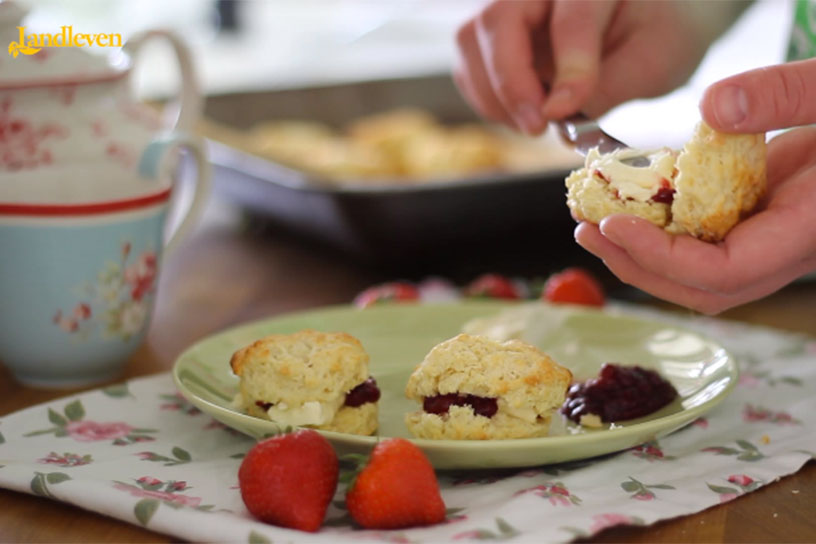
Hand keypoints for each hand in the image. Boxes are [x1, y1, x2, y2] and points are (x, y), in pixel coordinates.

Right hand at [453, 0, 743, 134]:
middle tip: (537, 126)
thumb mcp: (658, 59)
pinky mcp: (495, 27)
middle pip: (500, 18)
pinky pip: (470, 60)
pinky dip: (488, 95)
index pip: (573, 17)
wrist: (651, 14)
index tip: (565, 113)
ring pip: (472, 38)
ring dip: (494, 93)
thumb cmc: (660, 31)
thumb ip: (613, 85)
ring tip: (534, 123)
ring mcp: (514, 1)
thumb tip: (559, 115)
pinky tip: (522, 112)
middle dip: (511, 82)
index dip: (569, 68)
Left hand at [574, 58, 815, 313]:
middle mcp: (783, 247)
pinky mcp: (753, 222)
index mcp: (807, 229)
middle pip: (702, 288)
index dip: (666, 259)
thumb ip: (786, 97)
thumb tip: (711, 108)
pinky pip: (701, 243)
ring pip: (697, 273)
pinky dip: (659, 232)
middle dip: (638, 266)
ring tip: (591, 225)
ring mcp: (767, 240)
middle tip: (588, 233)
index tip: (615, 227)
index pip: (728, 271)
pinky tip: (628, 206)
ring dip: (640, 256)